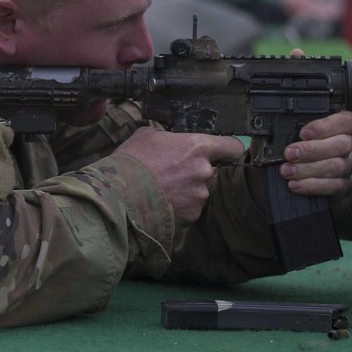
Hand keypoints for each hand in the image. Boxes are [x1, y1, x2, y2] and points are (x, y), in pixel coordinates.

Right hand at [116, 127, 245, 222]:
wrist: (118, 195)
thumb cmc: (131, 162)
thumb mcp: (147, 135)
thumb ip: (167, 136)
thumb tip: (169, 139)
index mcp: (198, 146)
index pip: (232, 146)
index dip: (229, 148)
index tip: (225, 151)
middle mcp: (204, 171)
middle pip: (210, 170)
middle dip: (195, 172)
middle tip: (173, 173)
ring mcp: (199, 195)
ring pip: (199, 190)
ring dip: (187, 190)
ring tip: (162, 189)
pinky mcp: (191, 215)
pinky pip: (190, 208)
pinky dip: (179, 206)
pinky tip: (162, 202)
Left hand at [279, 110, 351, 195]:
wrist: (280, 180)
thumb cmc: (286, 153)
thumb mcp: (285, 138)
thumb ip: (287, 131)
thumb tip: (275, 130)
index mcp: (335, 129)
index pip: (345, 121)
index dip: (326, 126)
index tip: (303, 133)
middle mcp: (343, 147)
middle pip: (343, 144)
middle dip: (313, 150)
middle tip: (290, 154)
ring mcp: (345, 167)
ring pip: (338, 166)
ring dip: (309, 169)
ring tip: (287, 171)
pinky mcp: (343, 187)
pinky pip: (336, 186)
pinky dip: (313, 186)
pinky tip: (296, 185)